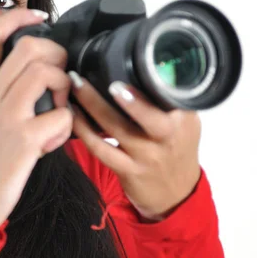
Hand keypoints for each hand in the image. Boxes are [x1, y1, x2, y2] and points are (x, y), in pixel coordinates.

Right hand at [0, 9, 72, 236]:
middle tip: (60, 76)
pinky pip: (61, 115)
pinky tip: (54, 138)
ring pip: (47, 73)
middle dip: (57, 55)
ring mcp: (6, 116)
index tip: (40, 16)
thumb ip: (0, 90)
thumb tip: (35, 71)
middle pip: (30, 46)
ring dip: (64, 87)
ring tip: (59, 107)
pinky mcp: (23, 140)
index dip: (19, 17)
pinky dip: (66, 125)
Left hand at [68, 71, 201, 220]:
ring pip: (116, 129)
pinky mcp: (128, 170)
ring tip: (75, 87)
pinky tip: (72, 115)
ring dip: (92, 106)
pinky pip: (101, 148)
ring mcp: (147, 156)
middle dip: (125, 98)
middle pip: (149, 116)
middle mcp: (168, 137)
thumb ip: (166, 97)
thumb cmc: (174, 148)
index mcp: (183, 118)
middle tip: (100, 78)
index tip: (128, 65)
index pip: (170, 96)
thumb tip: (142, 64)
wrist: (175, 193)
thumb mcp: (183, 121)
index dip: (150, 81)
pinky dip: (84, 131)